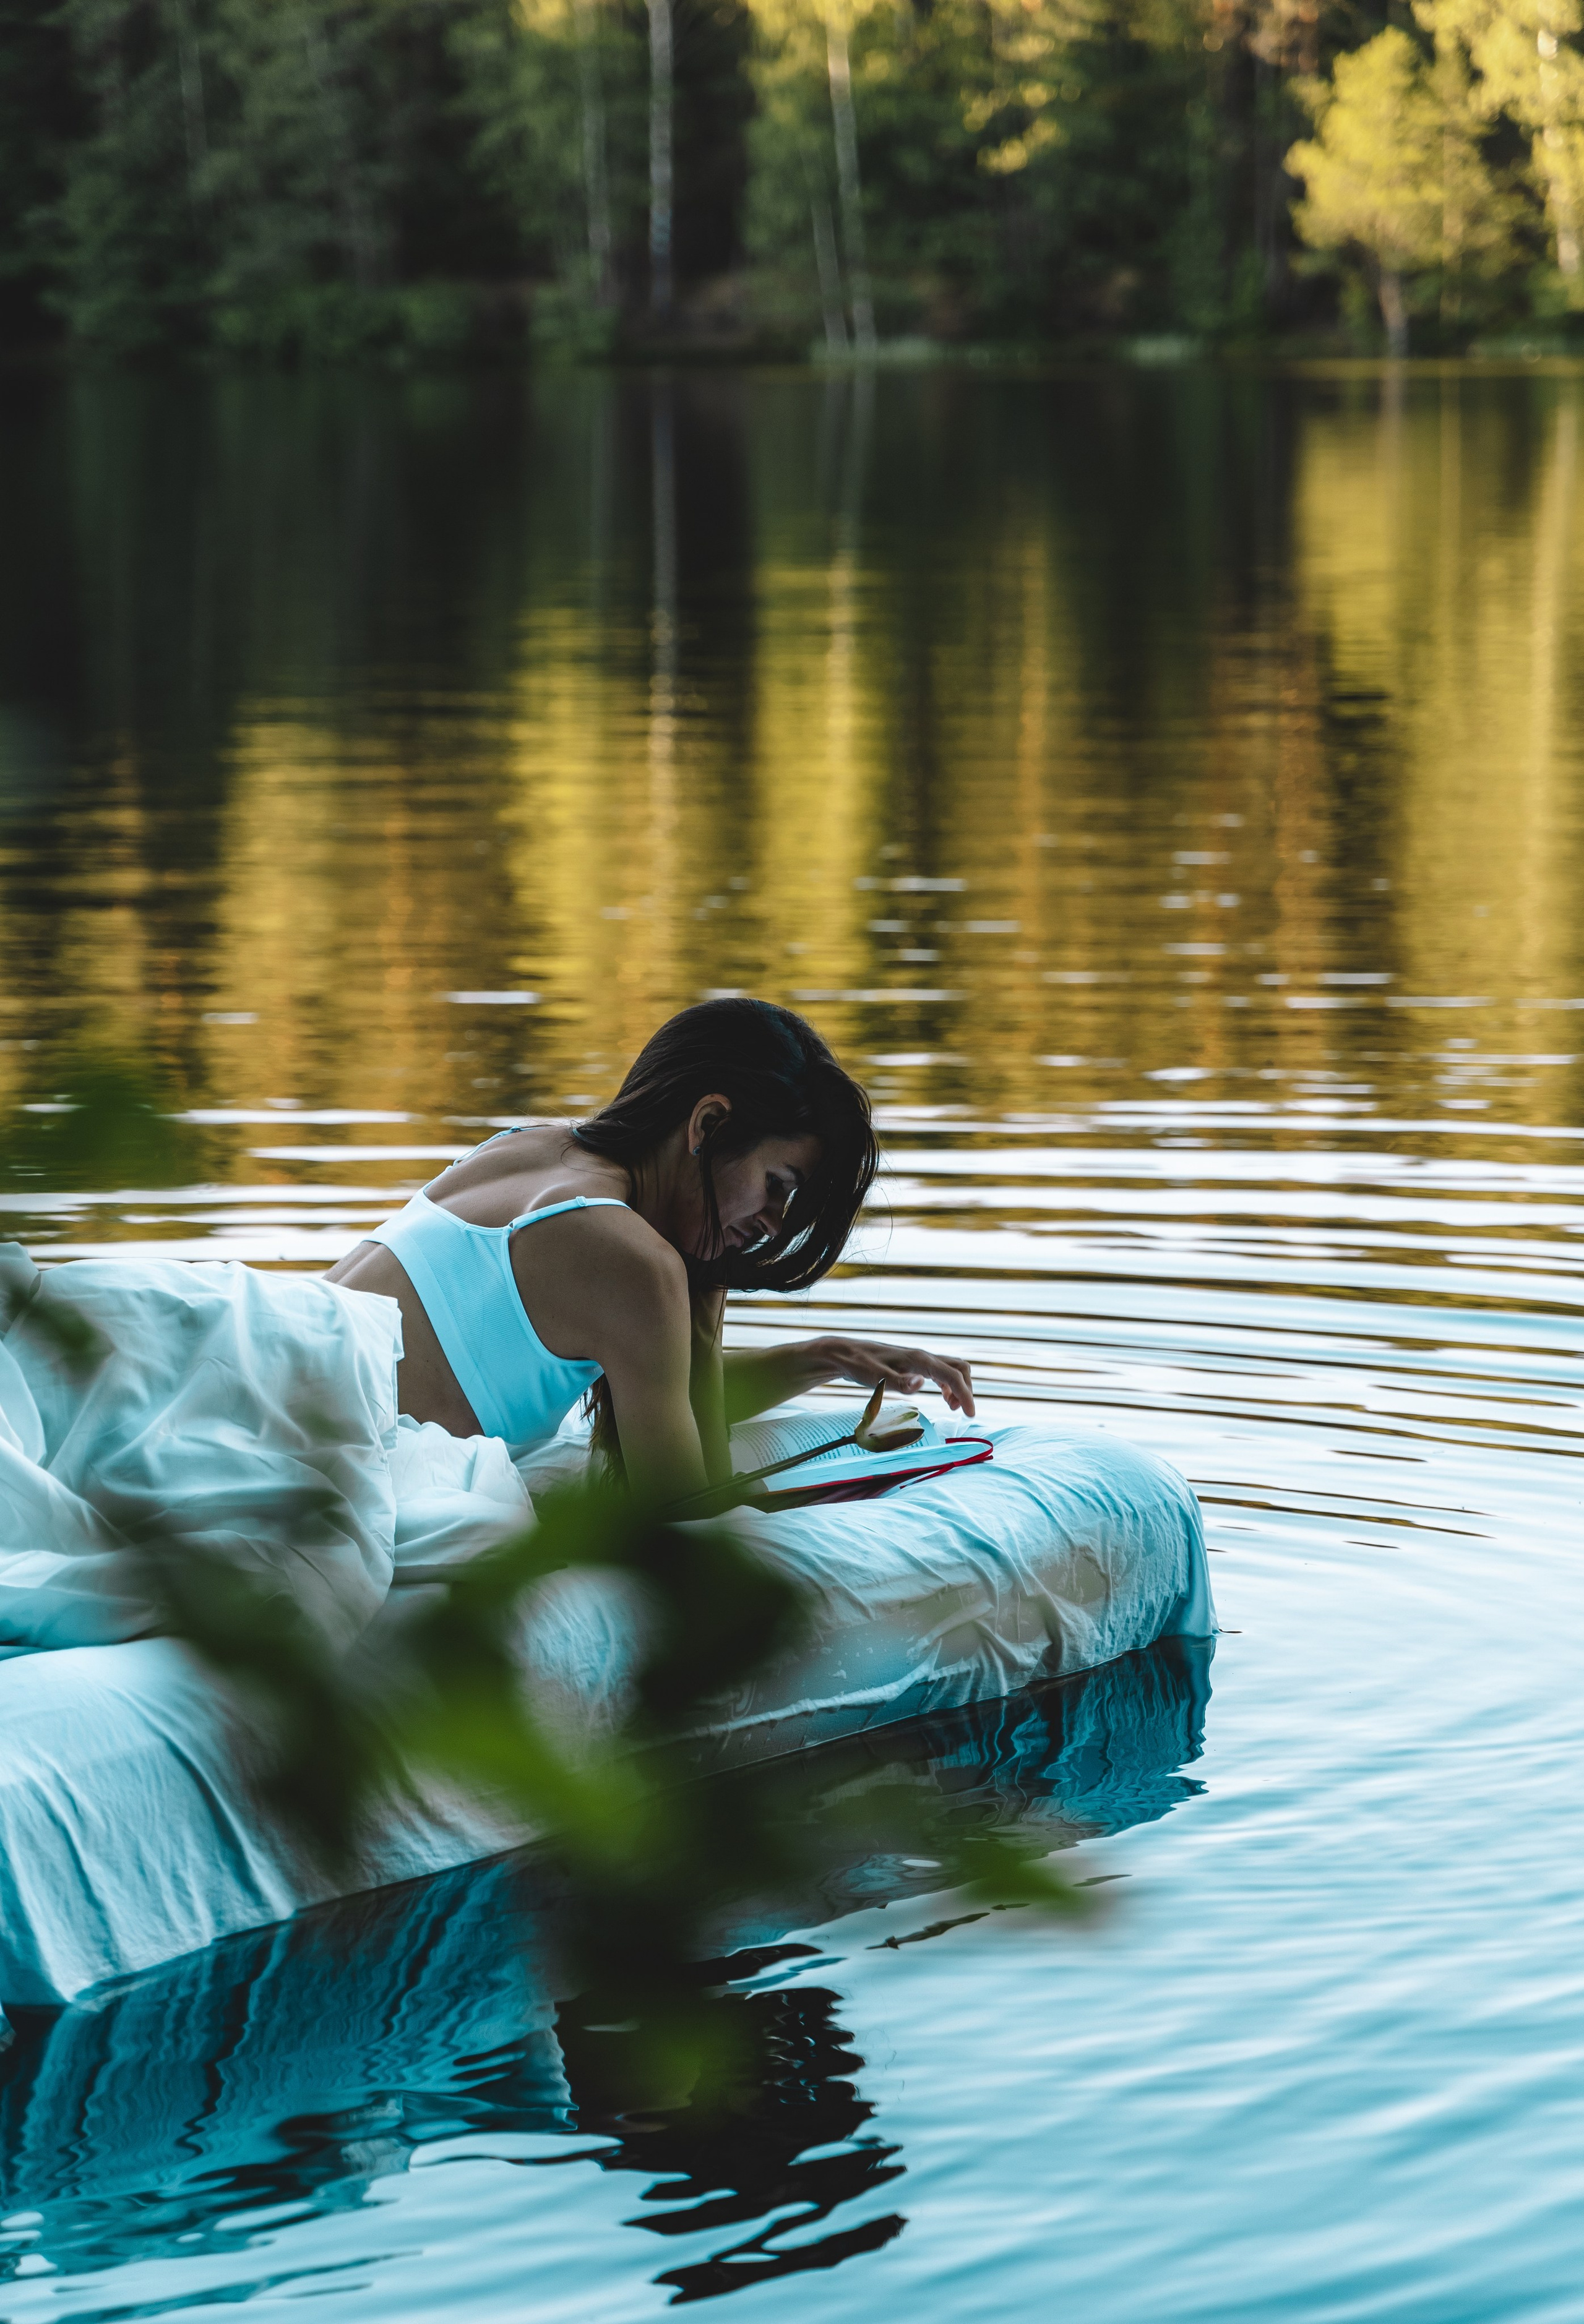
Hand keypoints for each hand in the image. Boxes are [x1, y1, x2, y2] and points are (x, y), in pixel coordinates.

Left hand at [809, 1335, 975, 1417]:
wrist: (846, 1354)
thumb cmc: (860, 1366)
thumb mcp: (877, 1377)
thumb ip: (900, 1382)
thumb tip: (922, 1383)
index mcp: (919, 1360)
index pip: (953, 1376)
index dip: (966, 1395)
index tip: (971, 1414)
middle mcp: (923, 1356)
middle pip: (959, 1368)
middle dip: (967, 1389)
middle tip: (963, 1412)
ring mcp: (919, 1359)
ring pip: (951, 1368)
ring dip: (958, 1387)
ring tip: (953, 1407)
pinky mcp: (914, 1363)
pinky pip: (940, 1371)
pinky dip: (948, 1385)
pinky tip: (943, 1398)